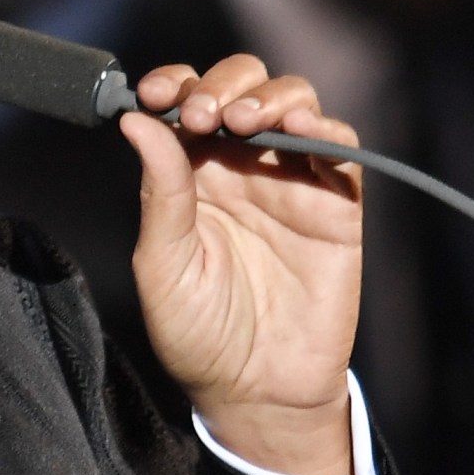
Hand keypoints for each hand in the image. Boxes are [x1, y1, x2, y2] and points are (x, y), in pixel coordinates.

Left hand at [122, 55, 363, 474]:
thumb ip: (160, 191)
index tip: (157, 94)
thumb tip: (134, 120)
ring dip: (268, 95)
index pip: (185, 101)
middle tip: (200, 115)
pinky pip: (339, 147)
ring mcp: (290, 180)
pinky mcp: (336, 204)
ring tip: (242, 121)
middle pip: (240, 86)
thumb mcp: (163, 264)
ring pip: (291, 100)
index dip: (174, 83)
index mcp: (190, 174)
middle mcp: (241, 165)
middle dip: (219, 84)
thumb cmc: (199, 335)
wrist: (256, 391)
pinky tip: (299, 129)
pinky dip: (324, 127)